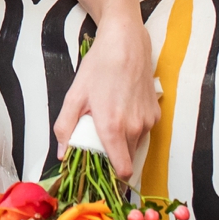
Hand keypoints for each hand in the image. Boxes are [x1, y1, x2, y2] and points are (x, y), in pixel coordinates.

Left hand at [54, 11, 157, 177]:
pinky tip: (121, 111)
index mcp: (113, 128)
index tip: (99, 172)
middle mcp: (135, 129)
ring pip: (135, 146)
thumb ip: (65, 127)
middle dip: (112, 158)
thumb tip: (62, 153)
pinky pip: (143, 132)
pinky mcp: (156, 113)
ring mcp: (149, 122)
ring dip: (122, 143)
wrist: (126, 43)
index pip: (122, 170)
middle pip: (126, 160)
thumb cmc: (98, 68)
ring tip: (108, 122)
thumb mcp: (74, 96)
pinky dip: (132, 130)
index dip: (111, 176)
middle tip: (96, 142)